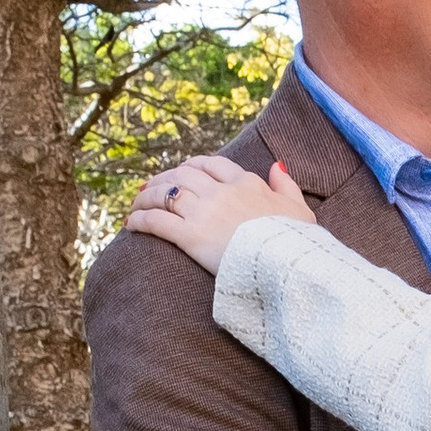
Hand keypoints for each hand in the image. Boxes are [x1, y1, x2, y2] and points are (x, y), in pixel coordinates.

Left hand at [125, 151, 316, 274]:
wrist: (286, 265)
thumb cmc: (296, 244)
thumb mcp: (300, 210)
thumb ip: (287, 186)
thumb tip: (277, 167)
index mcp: (247, 183)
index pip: (214, 165)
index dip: (194, 165)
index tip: (184, 169)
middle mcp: (222, 191)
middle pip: (184, 174)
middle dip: (165, 178)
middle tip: (151, 187)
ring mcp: (204, 211)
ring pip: (166, 193)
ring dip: (147, 197)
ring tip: (136, 204)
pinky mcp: (190, 235)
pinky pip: (157, 221)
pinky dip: (140, 220)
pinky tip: (131, 224)